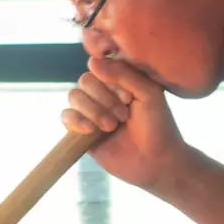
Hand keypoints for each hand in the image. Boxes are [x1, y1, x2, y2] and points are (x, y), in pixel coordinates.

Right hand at [62, 57, 189, 192]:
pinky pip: (66, 116)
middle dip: (103, 99)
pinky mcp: (82, 131)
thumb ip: (123, 74)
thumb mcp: (148, 93)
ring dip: (93, 111)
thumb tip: (91, 61)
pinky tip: (91, 130)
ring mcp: (91, 111)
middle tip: (123, 116)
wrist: (155, 161)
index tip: (129, 97)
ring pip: (74, 96)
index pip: (101, 66)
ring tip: (111, 127)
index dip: (111, 81)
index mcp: (120, 80)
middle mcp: (103, 93)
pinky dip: (76, 120)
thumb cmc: (158, 125)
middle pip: (85, 80)